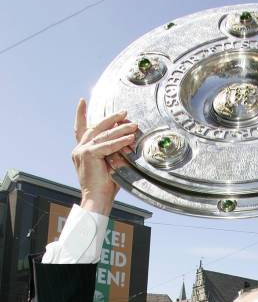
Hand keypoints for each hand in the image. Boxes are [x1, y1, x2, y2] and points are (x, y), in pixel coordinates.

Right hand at [72, 99, 137, 215]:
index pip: (81, 129)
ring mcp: (81, 151)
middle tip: (123, 112)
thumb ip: (113, 151)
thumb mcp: (110, 164)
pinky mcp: (88, 155)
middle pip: (96, 128)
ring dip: (120, 129)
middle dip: (110, 119)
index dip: (81, 115)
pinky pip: (107, 145)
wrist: (97, 200)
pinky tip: (130, 138)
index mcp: (81, 151)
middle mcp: (79, 149)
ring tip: (133, 125)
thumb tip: (127, 138)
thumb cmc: (106, 186)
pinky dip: (120, 141)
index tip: (81, 101)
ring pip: (104, 135)